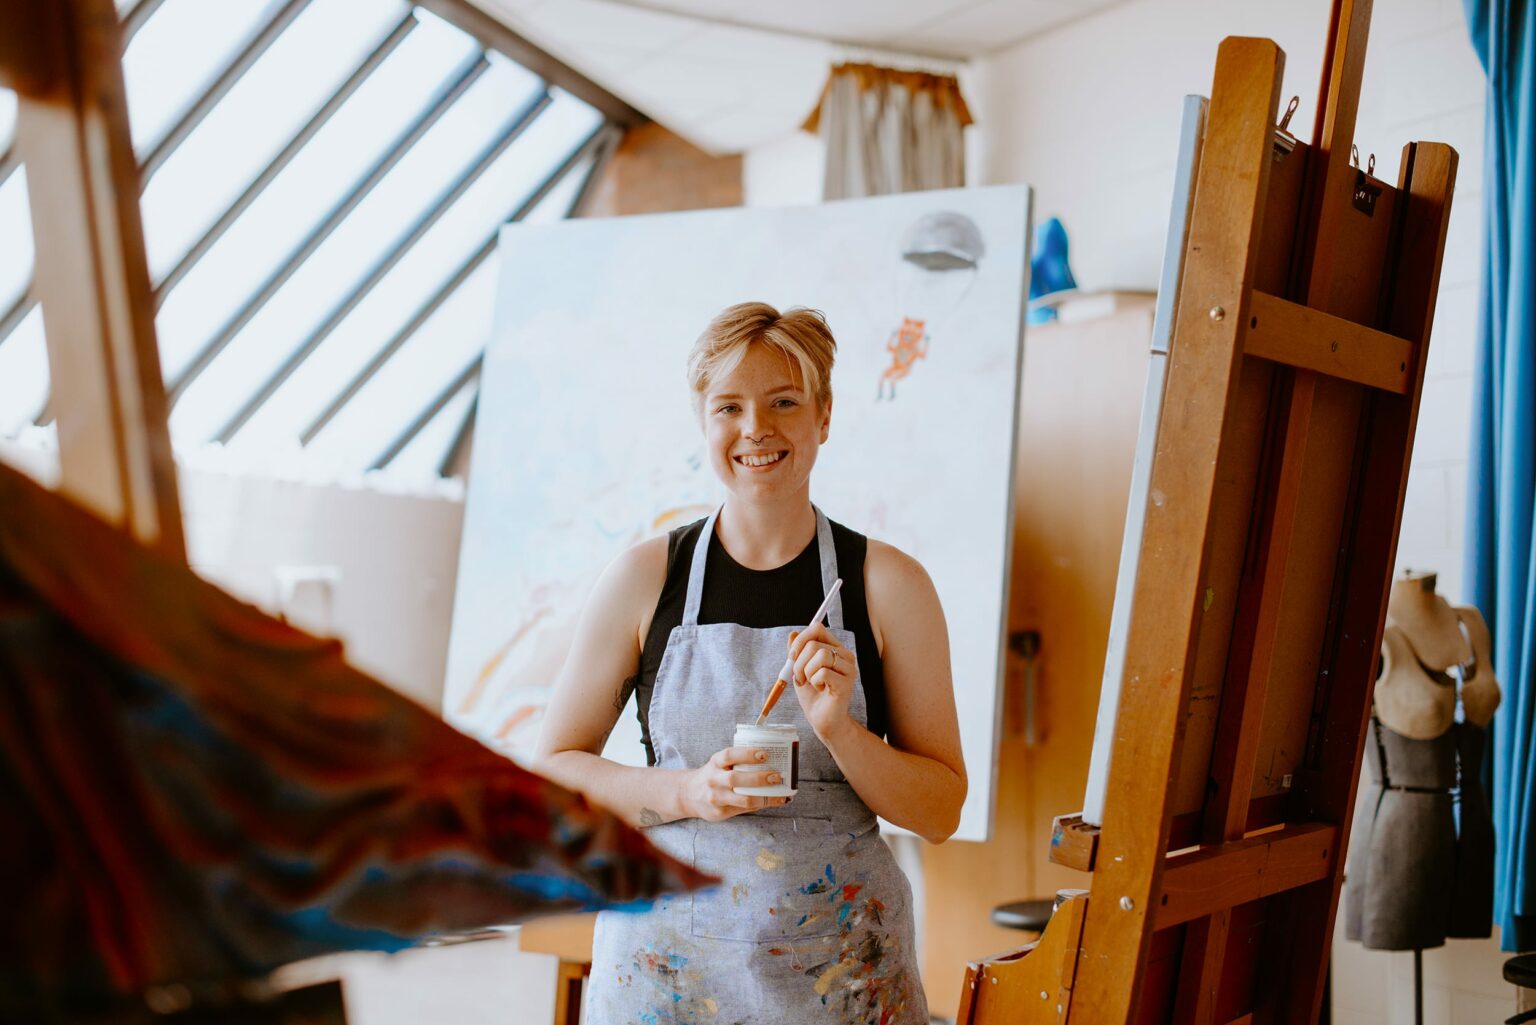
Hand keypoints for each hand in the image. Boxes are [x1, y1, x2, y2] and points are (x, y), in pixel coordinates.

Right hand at [682, 746, 790, 821]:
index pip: (729, 755)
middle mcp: (713, 780)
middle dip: (758, 778)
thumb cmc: (714, 776)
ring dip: (765, 797)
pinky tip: (776, 802)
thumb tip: (772, 761)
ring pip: (742, 799)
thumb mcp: (719, 764)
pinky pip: (745, 809)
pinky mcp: (720, 812)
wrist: (689, 795)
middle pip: (735, 779)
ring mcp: (716, 798)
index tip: (765, 754)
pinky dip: (762, 805)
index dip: (747, 754)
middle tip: (776, 776)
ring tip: (781, 794)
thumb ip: (738, 762)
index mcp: (715, 763)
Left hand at [788, 622, 855, 742]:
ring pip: (820, 655)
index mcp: (834, 648)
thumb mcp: (800, 669)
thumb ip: (797, 652)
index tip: (792, 657)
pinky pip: (823, 673)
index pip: (817, 629)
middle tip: (800, 677)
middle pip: (814, 644)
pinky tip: (820, 689)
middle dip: (799, 662)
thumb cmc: (813, 695)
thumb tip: (792, 634)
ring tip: (810, 683)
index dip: (800, 640)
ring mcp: (848, 669)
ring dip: (807, 672)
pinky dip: (815, 682)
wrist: (822, 720)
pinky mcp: (846, 683)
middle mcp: (844, 655)